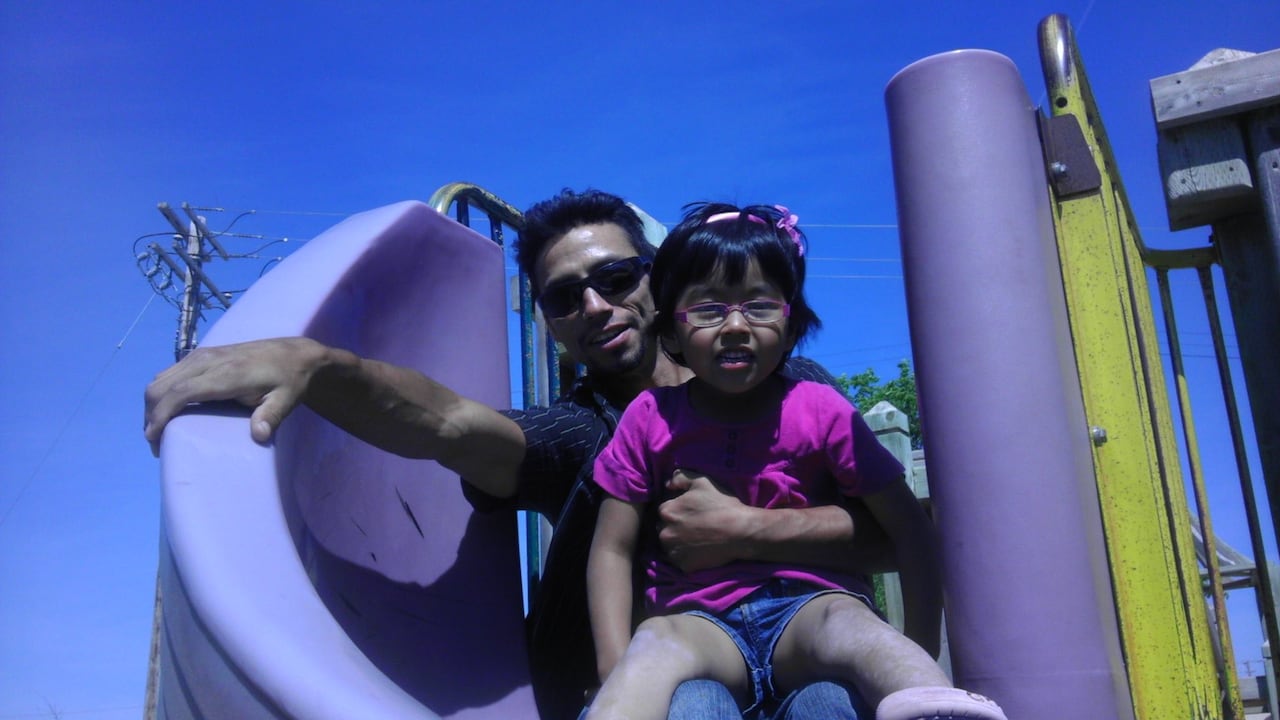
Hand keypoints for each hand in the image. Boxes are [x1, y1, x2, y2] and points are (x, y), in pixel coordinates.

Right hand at [143, 337, 326, 455]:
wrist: (296, 353)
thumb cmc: (291, 379)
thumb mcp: (287, 400)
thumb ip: (271, 416)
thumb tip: (260, 435)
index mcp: (226, 373)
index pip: (181, 393)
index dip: (161, 416)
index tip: (153, 439)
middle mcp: (208, 359)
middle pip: (162, 385)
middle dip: (151, 414)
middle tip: (156, 442)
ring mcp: (203, 354)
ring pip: (162, 377)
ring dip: (153, 403)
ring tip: (158, 429)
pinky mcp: (203, 353)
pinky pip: (171, 372)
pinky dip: (162, 391)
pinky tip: (168, 409)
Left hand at [656, 470, 753, 572]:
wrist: (740, 531)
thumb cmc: (721, 505)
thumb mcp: (702, 482)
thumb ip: (680, 478)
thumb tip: (667, 484)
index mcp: (666, 511)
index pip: (665, 511)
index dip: (678, 511)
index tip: (691, 514)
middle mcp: (664, 532)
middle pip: (664, 529)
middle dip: (674, 527)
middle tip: (694, 527)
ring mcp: (673, 551)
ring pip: (670, 546)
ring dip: (678, 543)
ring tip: (697, 539)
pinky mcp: (683, 565)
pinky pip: (680, 561)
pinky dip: (687, 557)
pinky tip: (700, 550)